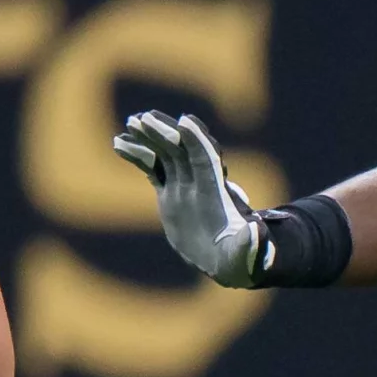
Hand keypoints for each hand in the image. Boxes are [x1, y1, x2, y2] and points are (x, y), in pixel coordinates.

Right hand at [113, 111, 265, 287]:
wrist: (226, 258)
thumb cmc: (238, 256)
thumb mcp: (245, 252)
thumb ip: (249, 242)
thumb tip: (257, 233)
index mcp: (215, 194)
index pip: (207, 160)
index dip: (198, 141)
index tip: (184, 121)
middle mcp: (198, 184)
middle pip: (183, 151)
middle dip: (166, 133)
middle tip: (144, 118)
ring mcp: (183, 187)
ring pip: (166, 155)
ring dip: (149, 138)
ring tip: (130, 124)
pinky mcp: (170, 194)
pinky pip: (153, 169)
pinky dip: (138, 156)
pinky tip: (118, 143)